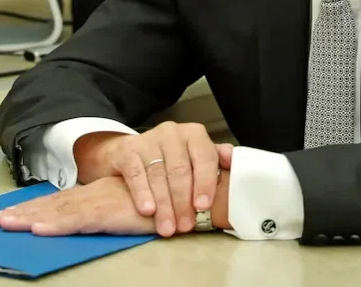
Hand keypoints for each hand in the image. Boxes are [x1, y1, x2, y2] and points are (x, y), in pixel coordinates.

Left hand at [0, 176, 155, 235]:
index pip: (58, 203)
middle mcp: (94, 196)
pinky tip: (37, 229)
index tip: (8, 214)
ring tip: (3, 224)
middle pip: (50, 204)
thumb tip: (90, 224)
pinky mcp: (109, 212)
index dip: (32, 208)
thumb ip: (110, 215)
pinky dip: (55, 224)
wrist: (188, 195)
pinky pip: (76, 220)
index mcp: (96, 197)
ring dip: (28, 217)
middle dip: (20, 212)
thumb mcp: (130, 212)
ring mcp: (100, 203)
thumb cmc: (164, 206)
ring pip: (56, 211)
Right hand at [75, 122, 232, 236]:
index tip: (203, 206)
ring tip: (168, 228)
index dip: (205, 182)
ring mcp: (148, 139)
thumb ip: (214, 161)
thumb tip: (232, 160)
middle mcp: (172, 132)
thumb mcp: (194, 159)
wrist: (130, 155)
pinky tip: (147, 210)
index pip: (204, 157)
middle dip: (183, 201)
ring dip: (164, 205)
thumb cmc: (171, 161)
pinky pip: (136, 173)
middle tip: (185, 226)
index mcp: (194, 134)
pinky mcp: (127, 149)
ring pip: (158, 174)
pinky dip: (142, 193)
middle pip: (180, 169)